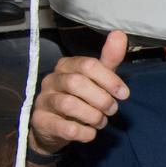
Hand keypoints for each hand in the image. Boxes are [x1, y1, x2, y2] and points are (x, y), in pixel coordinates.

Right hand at [29, 30, 128, 154]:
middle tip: (112, 110)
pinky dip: (84, 132)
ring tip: (101, 122)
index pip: (88, 65)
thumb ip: (108, 59)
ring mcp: (44, 101)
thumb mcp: (96, 78)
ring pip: (69, 104)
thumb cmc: (79, 98)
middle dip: (102, 99)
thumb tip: (120, 33)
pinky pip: (66, 128)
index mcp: (66, 66)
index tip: (124, 94)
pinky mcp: (41, 122)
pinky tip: (90, 133)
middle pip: (77, 83)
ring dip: (93, 116)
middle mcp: (51, 80)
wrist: (53, 128)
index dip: (110, 80)